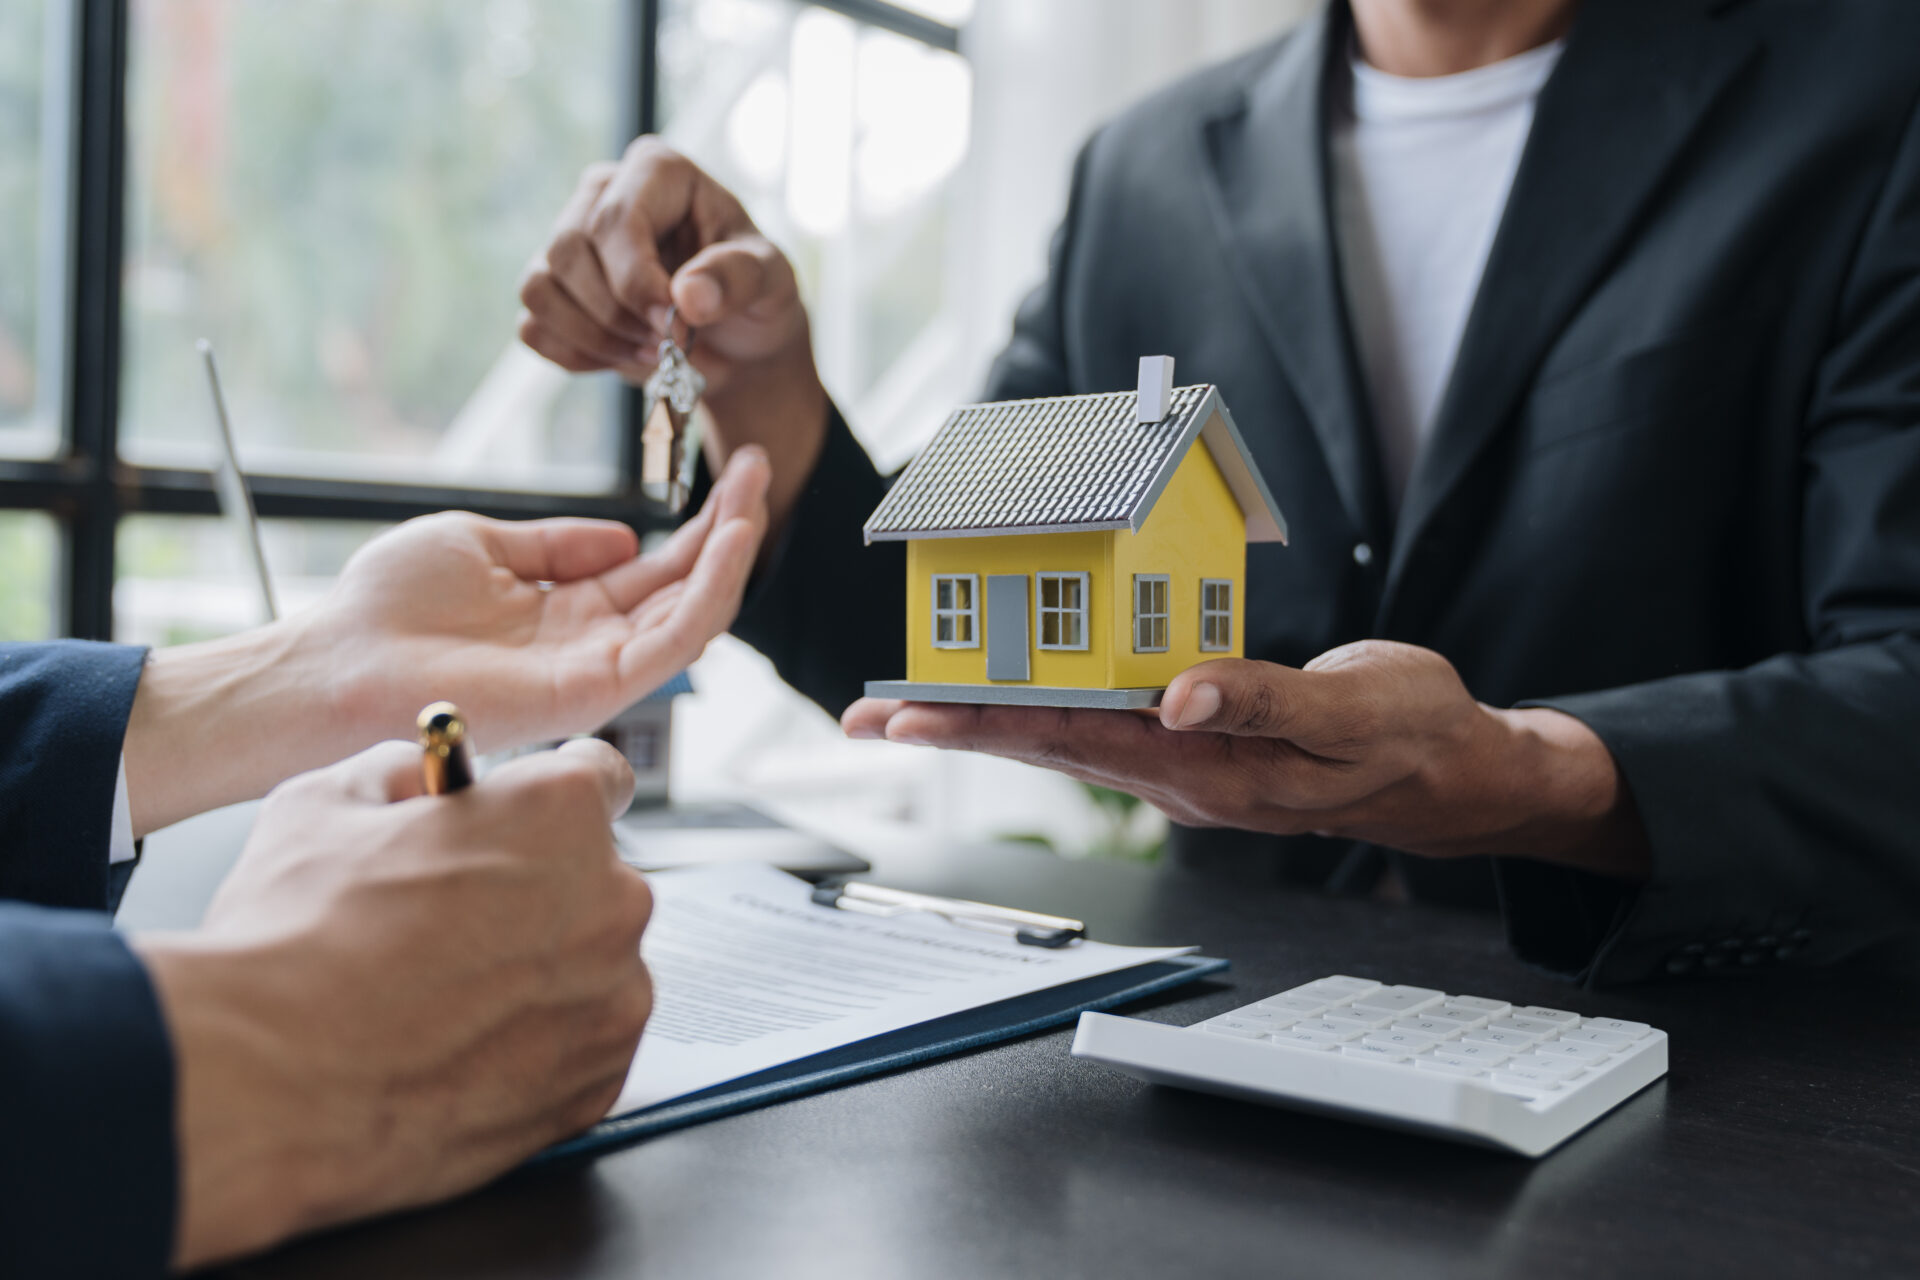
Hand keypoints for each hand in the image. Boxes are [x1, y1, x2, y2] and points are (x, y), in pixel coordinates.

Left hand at [123, 447, 769, 835]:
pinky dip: (710, 592)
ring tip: (756, 497)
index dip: (700, 523)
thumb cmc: (388, 607)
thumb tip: (623, 536)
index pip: (655, 568)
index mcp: (567, 609)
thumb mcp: (483, 542)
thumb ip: (557, 542)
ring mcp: (596, 669)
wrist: (340, 659)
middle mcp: (591, 643)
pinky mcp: (594, 691)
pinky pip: (672, 643)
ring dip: (733, 555)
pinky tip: (729, 542)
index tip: (733, 470)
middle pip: (686, 586)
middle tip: (762, 467)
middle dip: (732, 527)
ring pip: (693, 615)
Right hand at [132, 737, 650, 1268]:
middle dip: (531, 890)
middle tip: (450, 921)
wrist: (269, 1092)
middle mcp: (613, 900)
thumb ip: (398, 773)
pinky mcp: (600, 1081)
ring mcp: (614, 998)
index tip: (520, 816)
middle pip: (590, 878)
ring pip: (588, 966)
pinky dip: (536, 1046)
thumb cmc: (294, 948)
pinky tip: (459, 1049)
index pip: (596, 776)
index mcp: (561, 812)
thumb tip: (417, 776)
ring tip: (441, 998)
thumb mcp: (323, 805)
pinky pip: (581, 1044)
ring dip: (536, 973)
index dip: (542, 795)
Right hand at [517, 138, 828, 539]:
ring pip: (539, 287)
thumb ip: (738, 279)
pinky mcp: (552, 287)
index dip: (636, 280)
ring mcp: (569, 238)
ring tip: (650, 353)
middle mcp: (602, 192)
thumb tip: (688, 296)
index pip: (616, 218)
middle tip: (668, 344)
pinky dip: (577, 355)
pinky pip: (533, 326)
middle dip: (617, 315)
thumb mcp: (772, 281)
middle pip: (568, 250)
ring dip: (595, 337)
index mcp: (658, 171)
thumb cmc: (756, 294)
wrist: (739, 340)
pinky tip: (622, 358)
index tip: (675, 323)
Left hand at [843, 640, 1649, 879]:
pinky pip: (1107, 723)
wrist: (1454, 770)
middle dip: (952, 730)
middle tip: (866, 719)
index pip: (1072, 741)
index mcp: (1208, 768)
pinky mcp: (1200, 743)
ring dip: (986, 722)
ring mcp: (1186, 764)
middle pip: (1046, 746)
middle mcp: (1180, 774)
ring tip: (913, 710)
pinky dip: (1047, 704)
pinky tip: (1016, 690)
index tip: (906, 718)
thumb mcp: (1356, 709)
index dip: (983, 725)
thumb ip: (1267, 700)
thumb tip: (1177, 696)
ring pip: (1067, 738)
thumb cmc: (1413, 735)